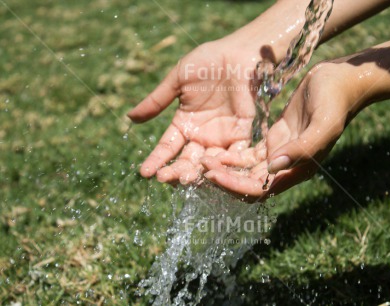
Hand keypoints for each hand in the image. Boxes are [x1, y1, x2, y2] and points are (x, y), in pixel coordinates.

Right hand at [128, 39, 259, 183]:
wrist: (238, 54)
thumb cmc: (207, 62)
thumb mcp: (177, 80)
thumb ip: (157, 101)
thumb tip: (129, 118)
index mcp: (184, 124)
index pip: (167, 147)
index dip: (157, 160)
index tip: (145, 172)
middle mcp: (202, 135)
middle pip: (187, 160)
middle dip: (175, 171)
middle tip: (164, 178)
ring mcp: (222, 137)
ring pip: (209, 162)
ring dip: (198, 172)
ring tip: (186, 178)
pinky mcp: (242, 134)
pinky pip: (235, 154)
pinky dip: (226, 164)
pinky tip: (214, 170)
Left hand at [202, 62, 360, 200]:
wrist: (341, 81)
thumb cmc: (335, 102)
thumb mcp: (323, 124)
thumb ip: (302, 148)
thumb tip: (273, 168)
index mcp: (298, 170)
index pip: (261, 189)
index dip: (236, 186)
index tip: (213, 175)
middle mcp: (287, 166)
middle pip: (249, 184)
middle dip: (224, 179)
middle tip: (199, 167)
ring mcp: (279, 153)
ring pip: (246, 170)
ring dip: (225, 168)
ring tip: (201, 159)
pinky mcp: (274, 139)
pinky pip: (248, 154)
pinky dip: (231, 155)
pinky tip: (214, 149)